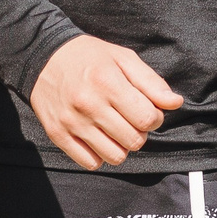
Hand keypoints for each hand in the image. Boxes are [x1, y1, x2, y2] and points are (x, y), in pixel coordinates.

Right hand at [31, 36, 183, 169]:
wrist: (41, 55)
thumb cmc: (89, 58)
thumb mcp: (123, 59)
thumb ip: (152, 83)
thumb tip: (175, 103)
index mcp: (108, 83)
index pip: (147, 119)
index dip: (154, 118)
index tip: (145, 109)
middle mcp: (89, 104)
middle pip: (134, 141)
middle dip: (139, 132)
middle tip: (128, 119)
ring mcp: (72, 122)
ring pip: (115, 156)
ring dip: (121, 146)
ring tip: (114, 129)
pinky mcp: (57, 134)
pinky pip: (90, 163)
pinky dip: (99, 154)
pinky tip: (97, 137)